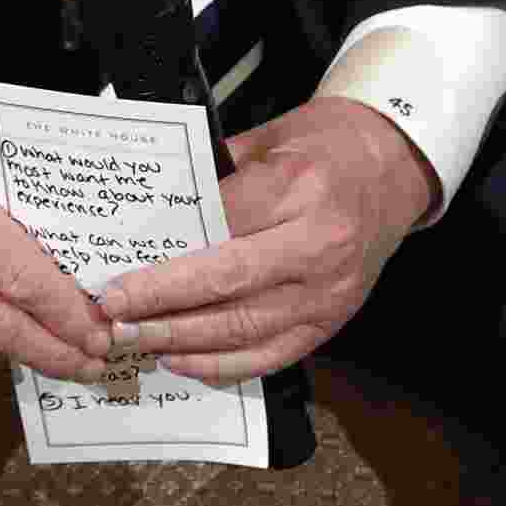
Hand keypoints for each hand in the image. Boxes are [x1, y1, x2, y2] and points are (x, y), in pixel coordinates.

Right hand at [0, 39, 110, 381]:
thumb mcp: (0, 151)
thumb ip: (41, 209)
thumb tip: (99, 274)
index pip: (20, 279)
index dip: (67, 315)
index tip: (102, 335)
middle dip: (51, 351)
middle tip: (91, 362)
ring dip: (13, 354)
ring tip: (52, 347)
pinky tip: (2, 336)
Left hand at [96, 96, 438, 384]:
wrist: (393, 169)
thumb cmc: (323, 148)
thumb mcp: (266, 140)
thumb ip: (212, 178)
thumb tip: (149, 220)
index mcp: (299, 188)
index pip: (217, 228)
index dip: (163, 259)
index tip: (118, 274)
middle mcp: (318, 245)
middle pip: (227, 283)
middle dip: (161, 303)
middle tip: (112, 314)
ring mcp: (328, 291)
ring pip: (244, 327)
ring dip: (182, 339)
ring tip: (134, 338)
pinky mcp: (330, 321)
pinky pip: (270, 354)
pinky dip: (221, 365)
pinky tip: (180, 360)